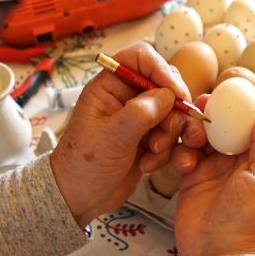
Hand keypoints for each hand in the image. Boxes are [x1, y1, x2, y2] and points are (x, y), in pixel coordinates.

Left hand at [50, 43, 190, 226]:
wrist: (79, 198)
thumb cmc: (84, 164)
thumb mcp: (112, 136)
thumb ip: (142, 112)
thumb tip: (169, 95)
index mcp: (109, 86)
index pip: (141, 58)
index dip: (161, 70)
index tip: (175, 93)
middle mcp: (125, 97)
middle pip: (163, 85)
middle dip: (171, 110)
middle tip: (166, 131)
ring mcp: (138, 118)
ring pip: (171, 112)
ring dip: (168, 135)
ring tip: (152, 153)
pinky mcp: (147, 138)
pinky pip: (170, 135)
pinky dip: (165, 150)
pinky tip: (147, 165)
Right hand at [169, 102, 254, 255]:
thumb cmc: (248, 224)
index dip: (245, 107)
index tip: (230, 94)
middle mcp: (243, 165)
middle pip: (228, 126)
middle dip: (214, 115)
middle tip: (201, 109)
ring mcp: (217, 172)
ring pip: (205, 137)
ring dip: (195, 132)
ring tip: (190, 140)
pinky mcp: (194, 181)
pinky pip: (186, 154)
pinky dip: (182, 152)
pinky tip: (183, 162)